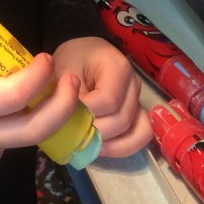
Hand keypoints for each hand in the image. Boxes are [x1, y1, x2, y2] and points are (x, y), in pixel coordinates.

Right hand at [0, 49, 81, 169]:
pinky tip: (12, 108)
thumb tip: (16, 46)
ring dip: (46, 114)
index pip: (16, 95)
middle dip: (63, 105)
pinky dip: (19, 122)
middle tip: (71, 81)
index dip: (40, 75)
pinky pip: (11, 142)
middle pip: (36, 129)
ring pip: (27, 137)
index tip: (47, 57)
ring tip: (52, 89)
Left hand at [52, 36, 152, 156]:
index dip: (88, 113)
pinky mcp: (137, 113)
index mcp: (117, 67)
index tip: (68, 114)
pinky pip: (140, 136)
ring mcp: (138, 100)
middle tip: (74, 135)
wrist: (82, 55)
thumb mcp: (64, 71)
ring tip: (88, 145)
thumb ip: (69, 96)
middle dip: (96, 132)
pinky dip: (123, 147)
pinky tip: (102, 148)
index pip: (109, 100)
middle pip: (122, 120)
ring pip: (136, 132)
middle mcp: (133, 84)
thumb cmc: (72, 60)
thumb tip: (74, 127)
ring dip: (111, 144)